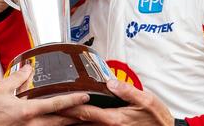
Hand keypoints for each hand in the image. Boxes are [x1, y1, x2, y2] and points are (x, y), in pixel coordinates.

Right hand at [0, 64, 89, 125]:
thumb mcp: (0, 88)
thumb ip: (18, 78)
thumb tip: (29, 68)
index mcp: (27, 111)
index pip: (56, 105)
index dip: (73, 100)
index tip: (85, 95)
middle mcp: (32, 124)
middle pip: (62, 121)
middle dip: (78, 116)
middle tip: (93, 109)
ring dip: (70, 123)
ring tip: (83, 116)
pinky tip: (62, 122)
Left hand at [60, 79, 174, 125]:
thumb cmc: (156, 118)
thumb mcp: (146, 100)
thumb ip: (127, 90)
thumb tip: (110, 81)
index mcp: (114, 118)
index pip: (84, 112)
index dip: (67, 107)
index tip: (54, 102)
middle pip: (79, 121)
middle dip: (63, 114)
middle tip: (46, 108)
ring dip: (69, 119)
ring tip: (54, 112)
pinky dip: (80, 122)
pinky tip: (73, 118)